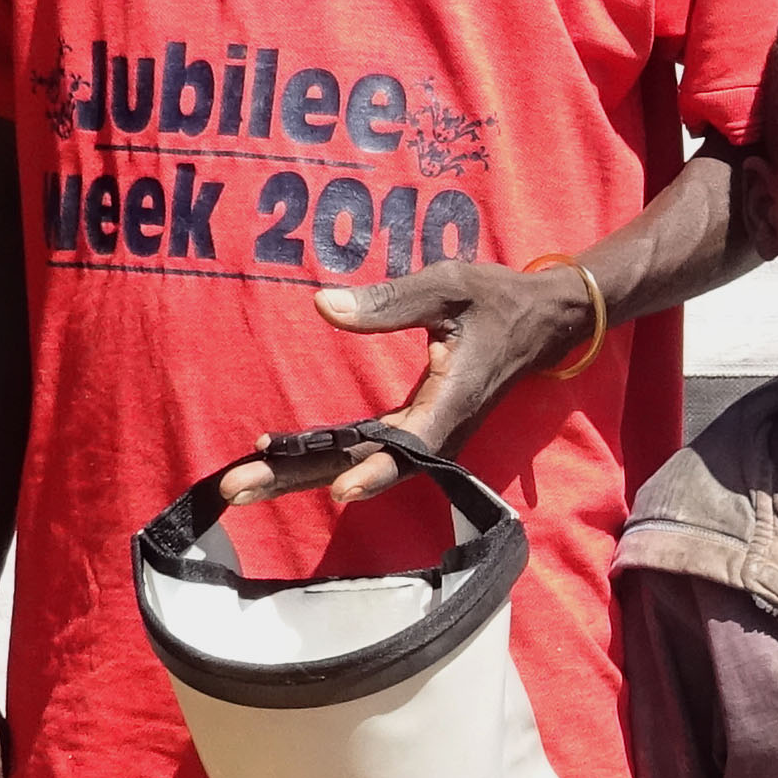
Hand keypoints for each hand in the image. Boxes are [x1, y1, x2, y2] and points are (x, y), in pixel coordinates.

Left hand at [226, 260, 600, 509]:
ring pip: (354, 463)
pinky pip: (361, 451)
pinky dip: (319, 457)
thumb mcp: (450, 287)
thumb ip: (389, 301)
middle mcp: (434, 432)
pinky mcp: (413, 429)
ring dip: (298, 474)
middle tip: (235, 487)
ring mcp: (422, 435)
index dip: (376, 470)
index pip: (410, 447)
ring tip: (239, 485)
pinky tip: (277, 459)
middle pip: (359, 464)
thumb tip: (324, 307)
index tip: (339, 490)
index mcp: (450, 403)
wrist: (542, 323)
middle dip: (298, 477)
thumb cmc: (498, 300)